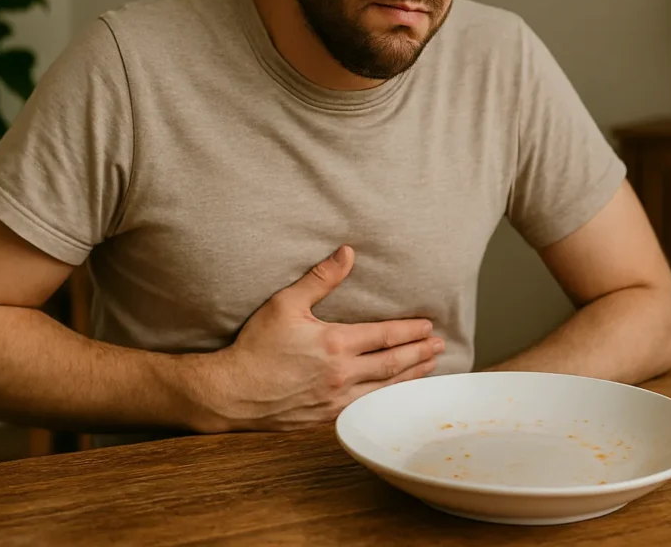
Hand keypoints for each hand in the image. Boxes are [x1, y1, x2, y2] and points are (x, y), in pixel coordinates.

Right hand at [191, 245, 442, 431]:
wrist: (231, 393)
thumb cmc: (256, 346)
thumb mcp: (285, 304)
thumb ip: (320, 278)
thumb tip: (347, 252)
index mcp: (335, 343)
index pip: (384, 335)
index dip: (410, 331)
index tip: (428, 326)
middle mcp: (341, 374)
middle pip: (392, 363)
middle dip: (419, 353)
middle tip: (439, 346)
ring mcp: (335, 400)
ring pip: (384, 388)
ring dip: (409, 377)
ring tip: (429, 368)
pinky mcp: (326, 418)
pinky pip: (366, 408)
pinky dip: (387, 399)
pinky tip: (395, 395)